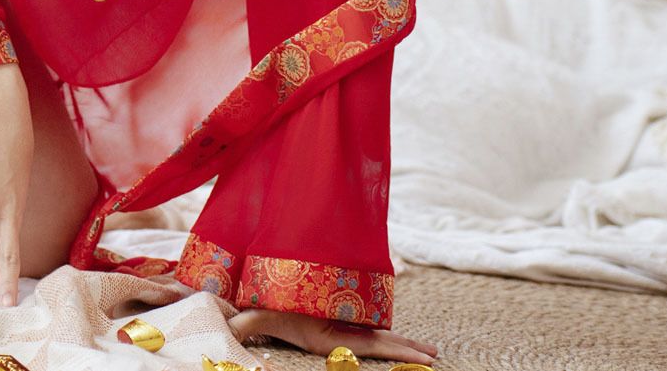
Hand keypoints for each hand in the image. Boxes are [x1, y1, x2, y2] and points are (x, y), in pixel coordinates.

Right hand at [228, 307, 438, 364]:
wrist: (254, 309)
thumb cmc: (257, 310)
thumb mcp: (254, 318)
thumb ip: (245, 326)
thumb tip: (232, 330)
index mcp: (325, 339)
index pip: (368, 346)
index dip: (395, 350)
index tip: (420, 358)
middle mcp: (336, 338)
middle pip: (379, 344)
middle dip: (407, 351)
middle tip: (435, 356)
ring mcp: (337, 331)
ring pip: (376, 338)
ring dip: (401, 344)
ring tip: (428, 350)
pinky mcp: (336, 324)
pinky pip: (365, 329)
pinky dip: (384, 332)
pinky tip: (397, 336)